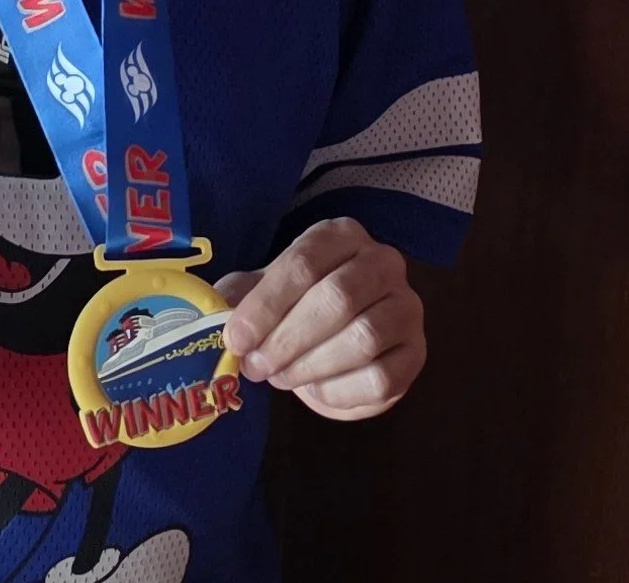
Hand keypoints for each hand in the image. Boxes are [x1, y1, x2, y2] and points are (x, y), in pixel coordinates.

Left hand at [217, 218, 425, 420]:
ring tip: (283, 377)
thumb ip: (238, 298)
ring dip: (311, 366)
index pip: (305, 262)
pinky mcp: (416, 354)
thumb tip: (213, 316)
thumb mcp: (263, 292)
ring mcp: (406, 307)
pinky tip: (317, 391)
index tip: (236, 339)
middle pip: (337, 298)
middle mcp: (383, 262)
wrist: (339, 339)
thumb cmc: (295, 307)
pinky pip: (381, 378)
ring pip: (363, 338)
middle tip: (257, 367)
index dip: (267, 304)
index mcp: (342, 236)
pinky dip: (340, 393)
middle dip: (287, 339)